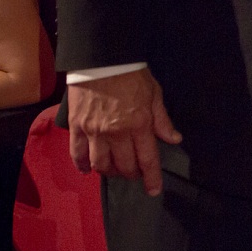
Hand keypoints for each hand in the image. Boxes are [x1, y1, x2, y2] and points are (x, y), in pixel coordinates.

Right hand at [67, 68, 181, 196]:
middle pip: (123, 166)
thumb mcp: (154, 94)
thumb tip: (174, 139)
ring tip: (114, 170)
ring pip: (100, 165)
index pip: (147, 159)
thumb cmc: (131, 75)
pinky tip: (87, 169)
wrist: (101, 59)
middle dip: (131, 174)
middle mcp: (117, 133)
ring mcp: (94, 132)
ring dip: (109, 172)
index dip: (151, 178)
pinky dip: (82, 165)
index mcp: (139, 124)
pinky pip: (77, 154)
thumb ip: (162, 120)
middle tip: (134, 172)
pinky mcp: (77, 127)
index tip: (154, 191)